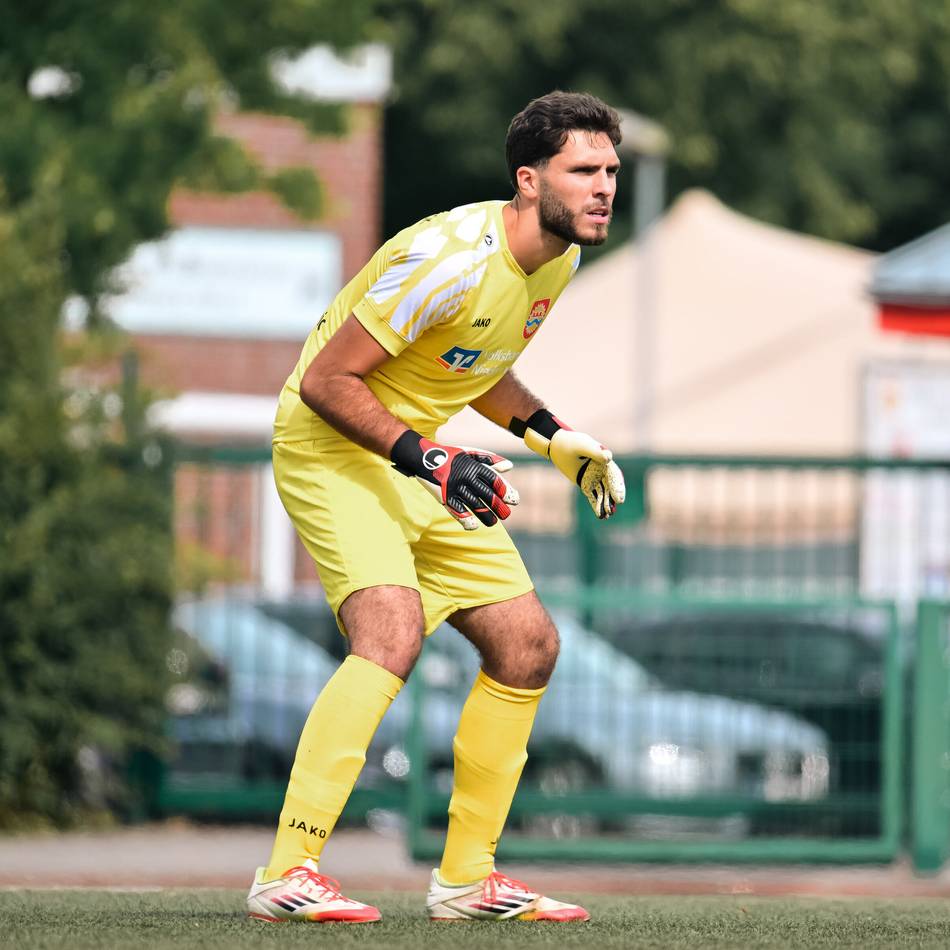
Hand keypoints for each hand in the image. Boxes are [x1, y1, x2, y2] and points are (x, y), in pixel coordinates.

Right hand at [390, 431, 518, 529]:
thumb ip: (490, 460)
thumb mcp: (471, 454)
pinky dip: (466, 519)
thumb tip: (509, 466)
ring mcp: (455, 488)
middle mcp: (465, 477)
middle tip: (506, 515)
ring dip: (486, 516)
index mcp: (473, 466)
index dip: (505, 491)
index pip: (493, 480)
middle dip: (498, 507)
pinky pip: (457, 511)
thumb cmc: (451, 456)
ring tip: (493, 522)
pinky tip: (473, 526)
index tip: (513, 500)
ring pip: (474, 505)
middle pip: (486, 495)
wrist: (424, 457)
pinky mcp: (444, 497)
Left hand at [514, 409, 624, 518]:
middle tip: (615, 506)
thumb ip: (594, 452)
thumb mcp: (582, 446)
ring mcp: (594, 478)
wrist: (558, 446)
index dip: (617, 487)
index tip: (618, 498)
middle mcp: (602, 470)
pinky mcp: (586, 484)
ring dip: (606, 504)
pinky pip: (592, 496)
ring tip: (608, 515)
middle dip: (613, 497)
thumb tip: (609, 457)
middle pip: (610, 486)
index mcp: (604, 460)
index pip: (613, 475)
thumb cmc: (571, 443)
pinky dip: (596, 506)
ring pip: (602, 493)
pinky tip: (600, 516)